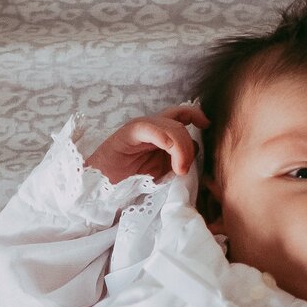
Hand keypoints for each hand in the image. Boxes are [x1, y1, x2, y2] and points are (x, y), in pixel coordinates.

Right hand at [85, 104, 205, 184]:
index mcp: (160, 134)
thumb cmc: (130, 184)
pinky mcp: (126, 134)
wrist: (100, 191)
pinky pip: (148, 127)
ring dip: (180, 147)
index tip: (207, 125)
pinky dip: (163, 138)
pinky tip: (168, 152)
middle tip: (184, 169)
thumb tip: (196, 155)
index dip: (197, 116)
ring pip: (170, 125)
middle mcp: (151, 128)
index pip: (182, 115)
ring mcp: (138, 129)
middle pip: (180, 120)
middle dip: (189, 144)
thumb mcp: (162, 173)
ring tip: (178, 169)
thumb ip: (178, 161)